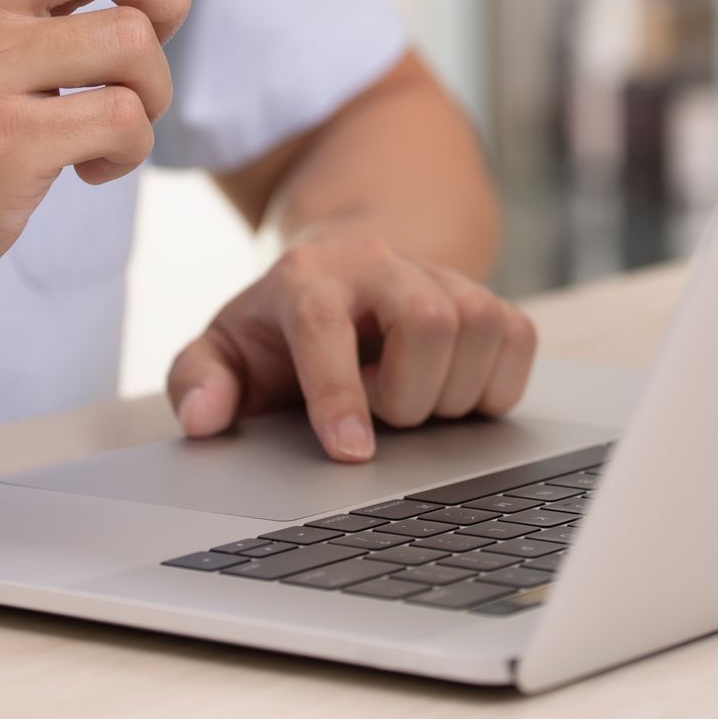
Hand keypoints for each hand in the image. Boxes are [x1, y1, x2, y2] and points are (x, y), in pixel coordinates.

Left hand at [166, 228, 538, 461]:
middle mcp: (379, 264)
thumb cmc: (279, 335)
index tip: (352, 454)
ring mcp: (440, 275)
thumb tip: (204, 418)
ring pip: (482, 325)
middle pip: (429, 320)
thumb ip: (199, 383)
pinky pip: (519, 337)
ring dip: (453, 392)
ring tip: (414, 406)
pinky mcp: (486, 295)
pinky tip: (453, 395)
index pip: (326, 324)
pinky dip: (496, 383)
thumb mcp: (224, 353)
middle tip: (384, 417)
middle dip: (410, 394)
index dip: (339, 392)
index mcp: (307, 276)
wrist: (342, 283)